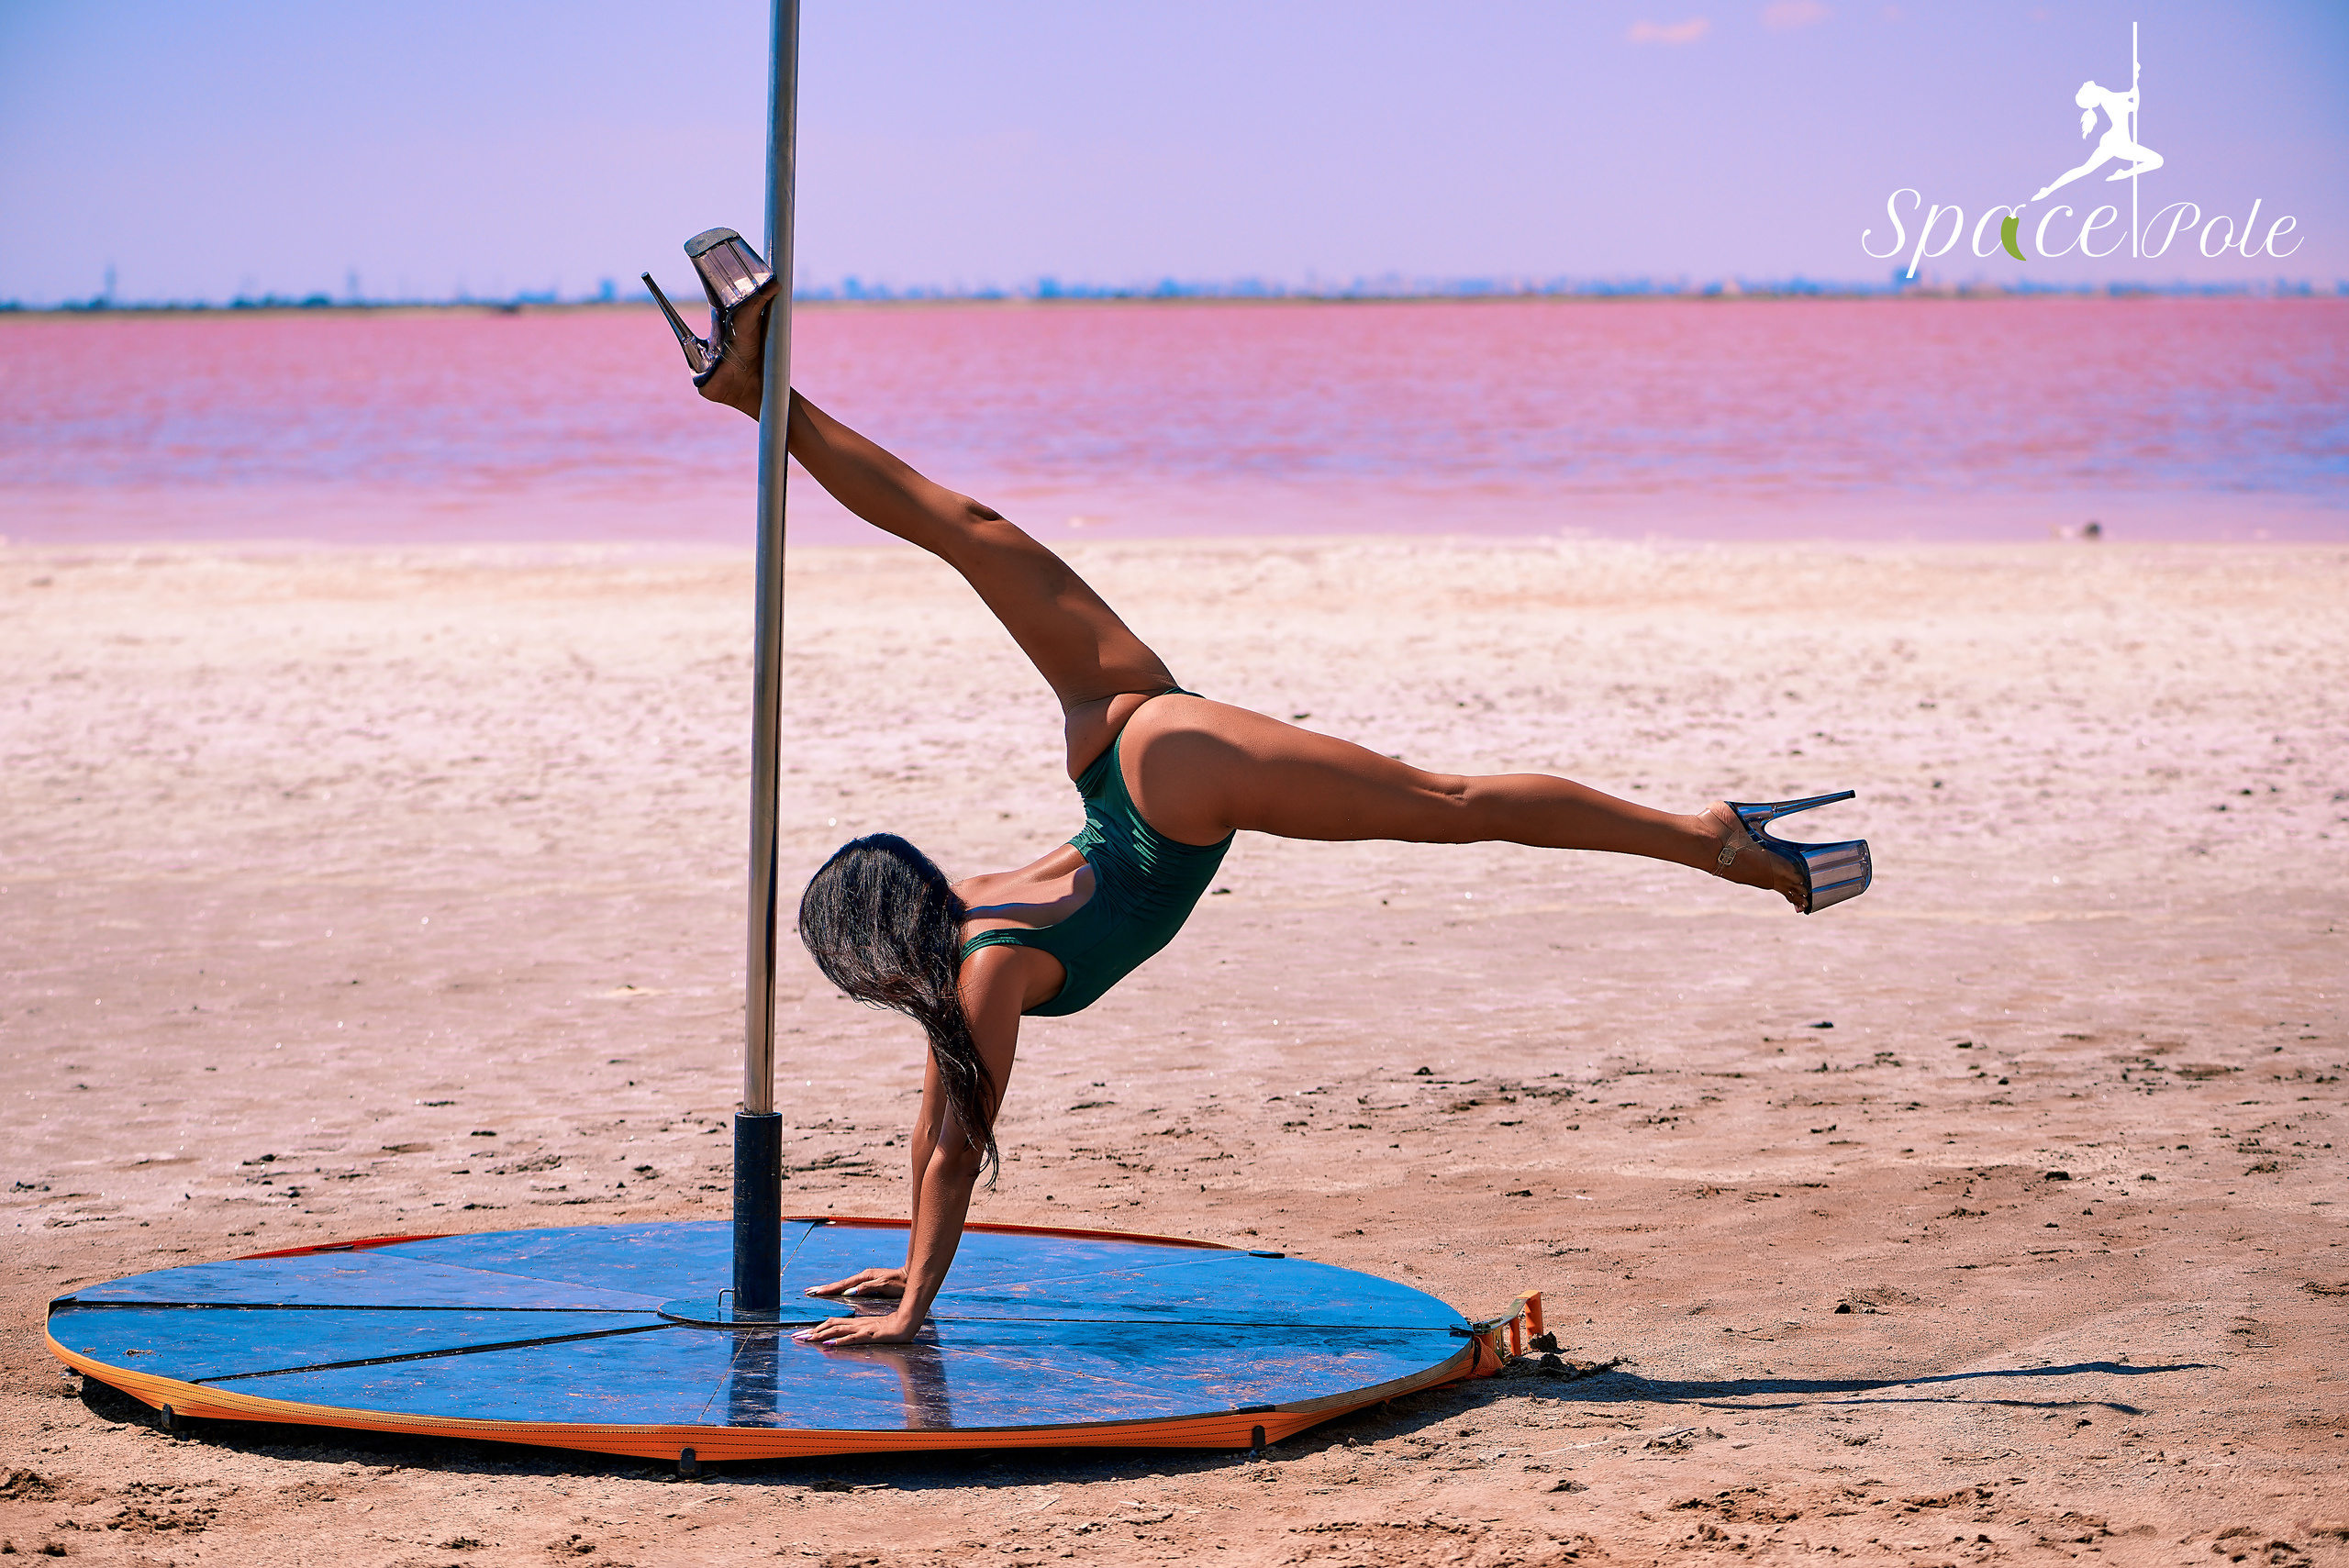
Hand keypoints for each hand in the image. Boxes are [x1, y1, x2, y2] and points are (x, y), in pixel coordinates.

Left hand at [792, 1311, 921, 1346]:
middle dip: (811, 1332)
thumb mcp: (872, 1332)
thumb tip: (843, 1340)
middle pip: (829, 1325)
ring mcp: (862, 1329)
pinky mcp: (870, 1335)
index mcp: (856, 1322)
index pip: (831, 1323)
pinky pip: (852, 1338)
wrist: (908, 1322)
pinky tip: (828, 1344)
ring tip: (806, 1339)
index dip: (815, 1328)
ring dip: (820, 1334)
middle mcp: (856, 1324)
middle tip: (795, 1337)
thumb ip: (859, 1334)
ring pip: (837, 1330)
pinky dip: (839, 1340)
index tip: (801, 1334)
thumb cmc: (893, 1328)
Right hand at [805, 1266, 905, 1299]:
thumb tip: (849, 1292)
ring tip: (819, 1292)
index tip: (815, 1292)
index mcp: (865, 1277)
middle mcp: (863, 1278)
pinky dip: (841, 1289)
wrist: (912, 1278)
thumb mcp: (885, 1285)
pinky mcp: (870, 1284)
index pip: (843, 1284)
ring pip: (844, 1285)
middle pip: (840, 1283)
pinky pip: (851, 1287)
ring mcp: (866, 1280)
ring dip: (831, 1289)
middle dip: (825, 1288)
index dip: (829, 1289)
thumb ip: (867, 1288)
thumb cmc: (901, 1283)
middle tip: (810, 1292)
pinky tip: (838, 1292)